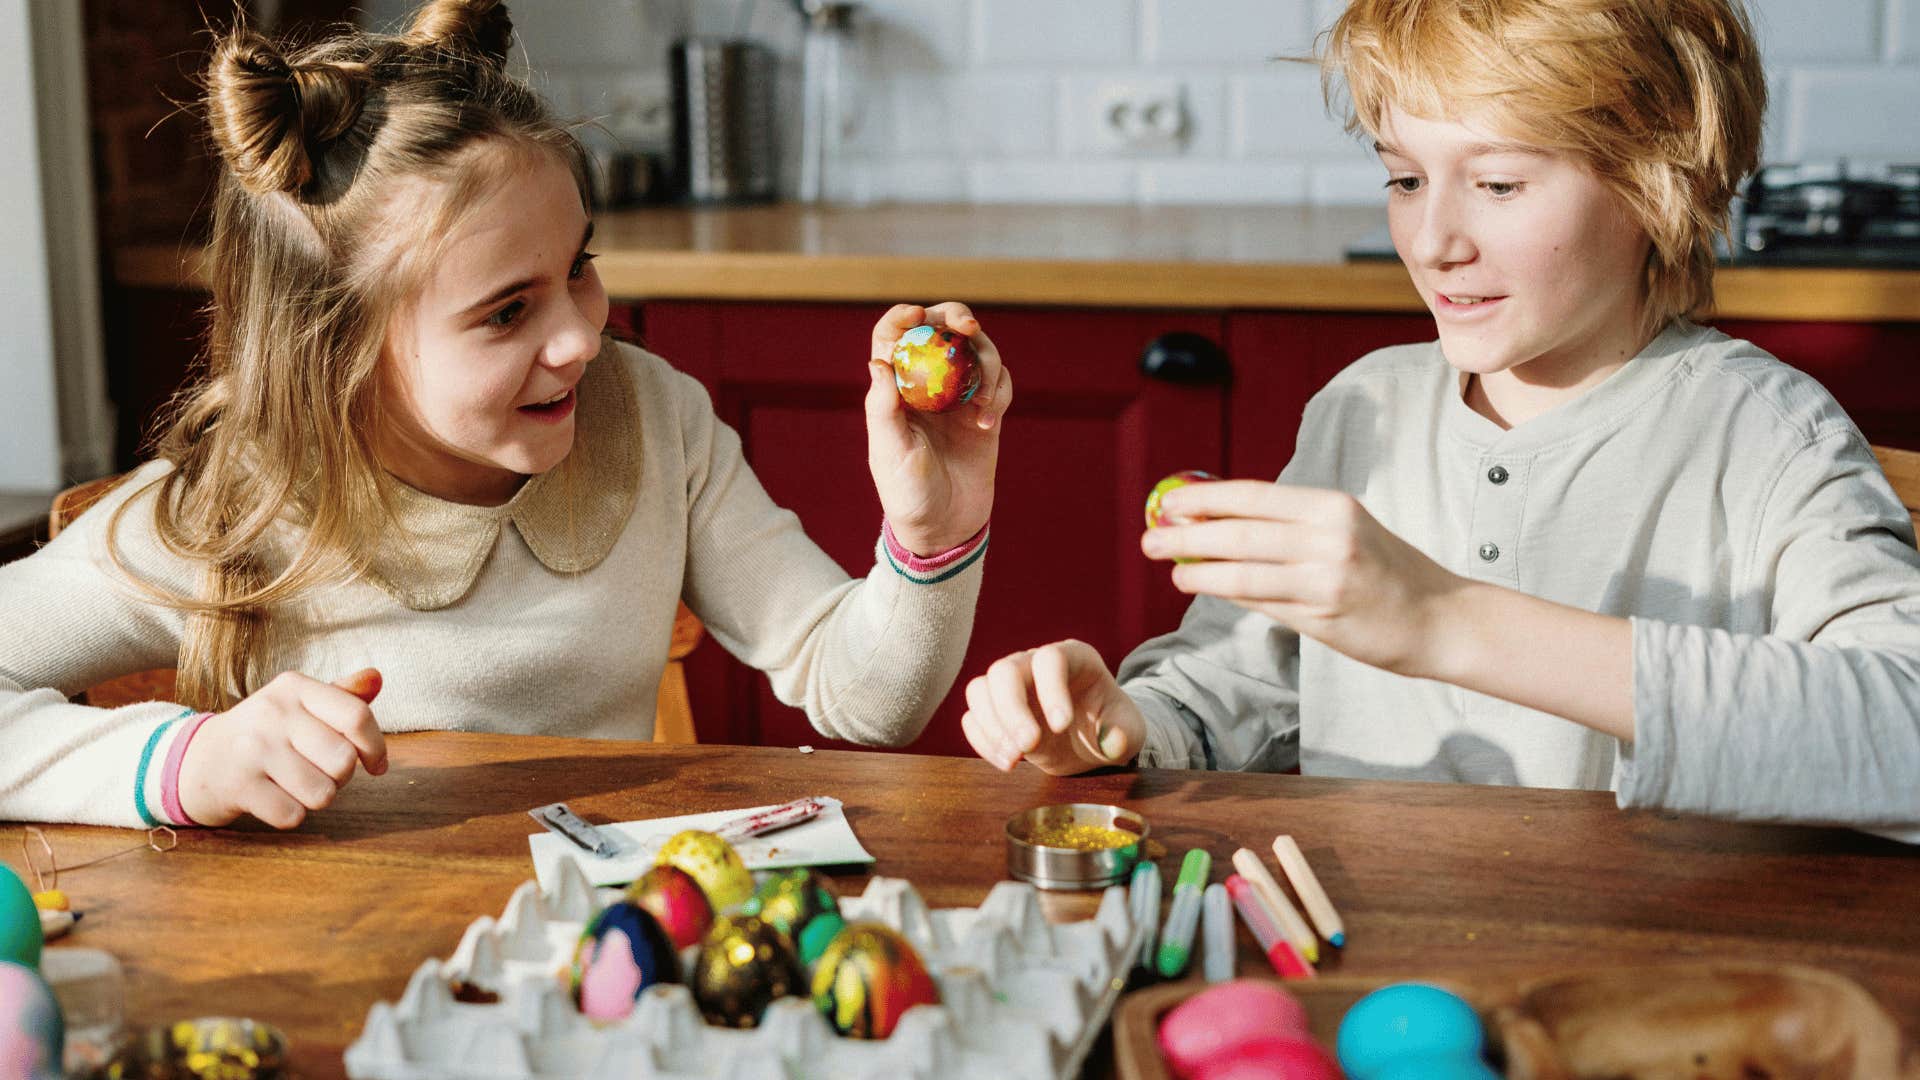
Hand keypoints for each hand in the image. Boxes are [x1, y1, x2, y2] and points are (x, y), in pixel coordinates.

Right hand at [177, 667, 387, 828]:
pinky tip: (272, 799)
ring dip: (315, 798)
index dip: (376, 747)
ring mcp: (252, 748)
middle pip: (343, 761)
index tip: (376, 764)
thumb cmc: (263, 734)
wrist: (194, 760)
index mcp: (294, 688)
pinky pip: (292, 815)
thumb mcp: (298, 706)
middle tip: (317, 772)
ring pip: (322, 793)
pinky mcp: (237, 785)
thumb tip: (377, 677)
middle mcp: (272, 712)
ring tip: (293, 784)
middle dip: (340, 777)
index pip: (356, 716)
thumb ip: (341, 696)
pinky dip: (289, 815)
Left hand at [866, 302, 1012, 554]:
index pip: (895, 337)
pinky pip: (1000, 384)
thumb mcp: (890, 452)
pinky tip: (989, 423)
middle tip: (968, 328)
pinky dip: (1001, 392)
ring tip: (986, 402)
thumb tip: (878, 361)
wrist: (945, 528)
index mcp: (895, 389)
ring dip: (987, 363)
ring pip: (977, 353)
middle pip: (942, 331)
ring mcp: (959, 398)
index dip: (904, 316)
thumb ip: (884, 407)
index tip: (919, 315)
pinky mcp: (985, 413)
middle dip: (956, 319)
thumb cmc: (907, 493)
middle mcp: (927, 386)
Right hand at [961, 640, 1144, 774]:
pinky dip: (983, 741)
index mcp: (1073, 658)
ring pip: (979, 690)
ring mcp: (1011, 686)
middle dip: (1011, 711)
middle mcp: (1035, 664)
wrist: (1092, 739)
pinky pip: (973, 718)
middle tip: (1027, 748)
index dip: (1051, 690)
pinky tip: (1008, 762)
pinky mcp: (994, 710)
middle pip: (1005, 670)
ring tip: (1015, 759)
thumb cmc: (1111, 726)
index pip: (1050, 659)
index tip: (1061, 726)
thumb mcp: (1130, 731)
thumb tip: (1111, 741)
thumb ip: (1125, 735)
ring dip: (992, 728)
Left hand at [1141, 481, 1465, 677]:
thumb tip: (1217, 522)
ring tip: (1170, 569)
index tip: (1169, 502)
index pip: (1254, 496)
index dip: (1205, 498)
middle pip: (1240, 532)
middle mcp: (1330, 537)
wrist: (1440, 618)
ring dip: (1199, 570)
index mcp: (1332, 506)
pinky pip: (1262, 601)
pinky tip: (1203, 588)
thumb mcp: (1345, 531)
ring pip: (1244, 571)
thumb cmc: (1385, 572)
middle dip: (1187, 534)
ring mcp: (1327, 578)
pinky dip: (1228, 593)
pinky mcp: (1324, 616)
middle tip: (1150, 537)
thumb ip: (1288, 527)